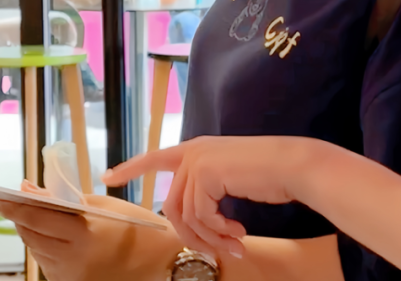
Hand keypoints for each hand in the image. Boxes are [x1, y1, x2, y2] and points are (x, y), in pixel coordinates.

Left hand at [0, 182, 184, 280]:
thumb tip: (31, 191)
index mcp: (84, 235)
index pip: (39, 218)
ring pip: (37, 251)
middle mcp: (73, 260)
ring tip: (24, 215)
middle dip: (19, 218)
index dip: (17, 207)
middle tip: (6, 203)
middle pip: (33, 236)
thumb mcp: (104, 206)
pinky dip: (42, 247)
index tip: (0, 197)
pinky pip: (47, 263)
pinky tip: (43, 234)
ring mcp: (71, 277)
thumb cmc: (139, 228)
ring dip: (29, 232)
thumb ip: (66, 200)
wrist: (162, 262)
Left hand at [104, 136, 317, 258]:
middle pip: (172, 206)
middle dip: (194, 236)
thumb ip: (205, 191)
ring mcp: (198, 161)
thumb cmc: (269, 174)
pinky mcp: (205, 172)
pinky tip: (239, 233)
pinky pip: (200, 216)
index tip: (107, 177)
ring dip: (210, 238)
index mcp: (197, 149)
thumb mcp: (229, 181)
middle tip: (221, 251)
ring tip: (235, 244)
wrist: (293, 166)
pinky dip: (218, 232)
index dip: (131, 168)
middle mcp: (193, 151)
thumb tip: (186, 223)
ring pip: (186, 216)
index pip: (156, 158)